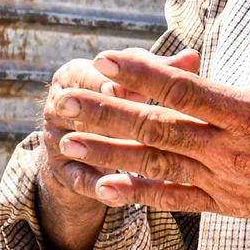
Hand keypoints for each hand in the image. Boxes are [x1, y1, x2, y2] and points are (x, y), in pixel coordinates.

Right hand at [40, 51, 200, 206]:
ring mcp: (56, 139)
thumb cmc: (117, 97)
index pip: (93, 74)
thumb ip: (161, 69)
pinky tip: (115, 192)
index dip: (117, 83)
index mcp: (73, 74)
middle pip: (82, 108)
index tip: (136, 89)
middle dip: (107, 114)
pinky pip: (78, 179)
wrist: (84, 137)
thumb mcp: (133, 82)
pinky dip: (96, 185)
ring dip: (101, 150)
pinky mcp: (62, 171)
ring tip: (126, 157)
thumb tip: (193, 57)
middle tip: (133, 122)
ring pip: (78, 143)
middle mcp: (58, 104)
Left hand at [50, 0, 249, 227]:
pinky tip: (104, 188)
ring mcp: (227, 183)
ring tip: (67, 141)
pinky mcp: (228, 205)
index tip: (105, 57)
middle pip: (157, 130)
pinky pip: (175, 199)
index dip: (141, 74)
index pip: (184, 91)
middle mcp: (232, 152)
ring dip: (109, 153)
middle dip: (106, 113)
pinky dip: (138, 194)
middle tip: (64, 100)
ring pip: (156, 165)